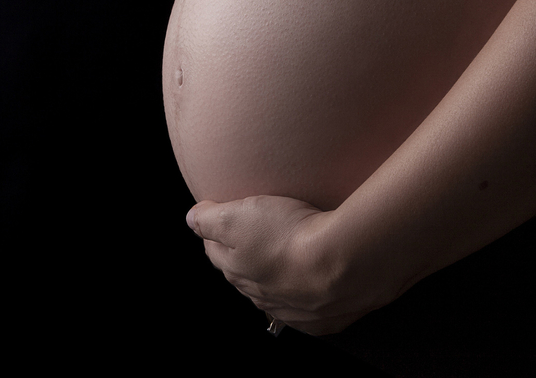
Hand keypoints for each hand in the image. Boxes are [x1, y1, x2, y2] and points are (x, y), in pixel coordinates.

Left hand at [186, 195, 383, 335]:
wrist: (343, 263)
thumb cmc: (289, 236)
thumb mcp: (236, 215)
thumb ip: (208, 218)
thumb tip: (192, 219)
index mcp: (236, 271)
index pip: (215, 251)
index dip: (218, 231)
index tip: (225, 215)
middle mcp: (261, 296)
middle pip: (246, 274)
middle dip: (247, 255)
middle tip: (260, 233)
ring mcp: (293, 311)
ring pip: (277, 292)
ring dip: (280, 276)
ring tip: (292, 256)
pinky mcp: (324, 320)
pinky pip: (310, 309)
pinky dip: (309, 296)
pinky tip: (316, 283)